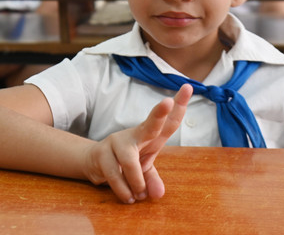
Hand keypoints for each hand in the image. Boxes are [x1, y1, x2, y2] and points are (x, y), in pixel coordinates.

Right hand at [81, 84, 192, 202]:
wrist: (94, 162)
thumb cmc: (125, 162)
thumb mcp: (143, 170)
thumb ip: (153, 180)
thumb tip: (157, 194)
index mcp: (150, 136)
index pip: (168, 121)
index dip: (179, 106)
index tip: (189, 88)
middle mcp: (134, 135)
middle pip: (150, 125)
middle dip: (159, 114)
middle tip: (167, 102)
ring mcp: (116, 142)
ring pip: (130, 163)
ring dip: (136, 183)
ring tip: (138, 196)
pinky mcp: (102, 153)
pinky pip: (115, 175)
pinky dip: (124, 190)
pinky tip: (128, 196)